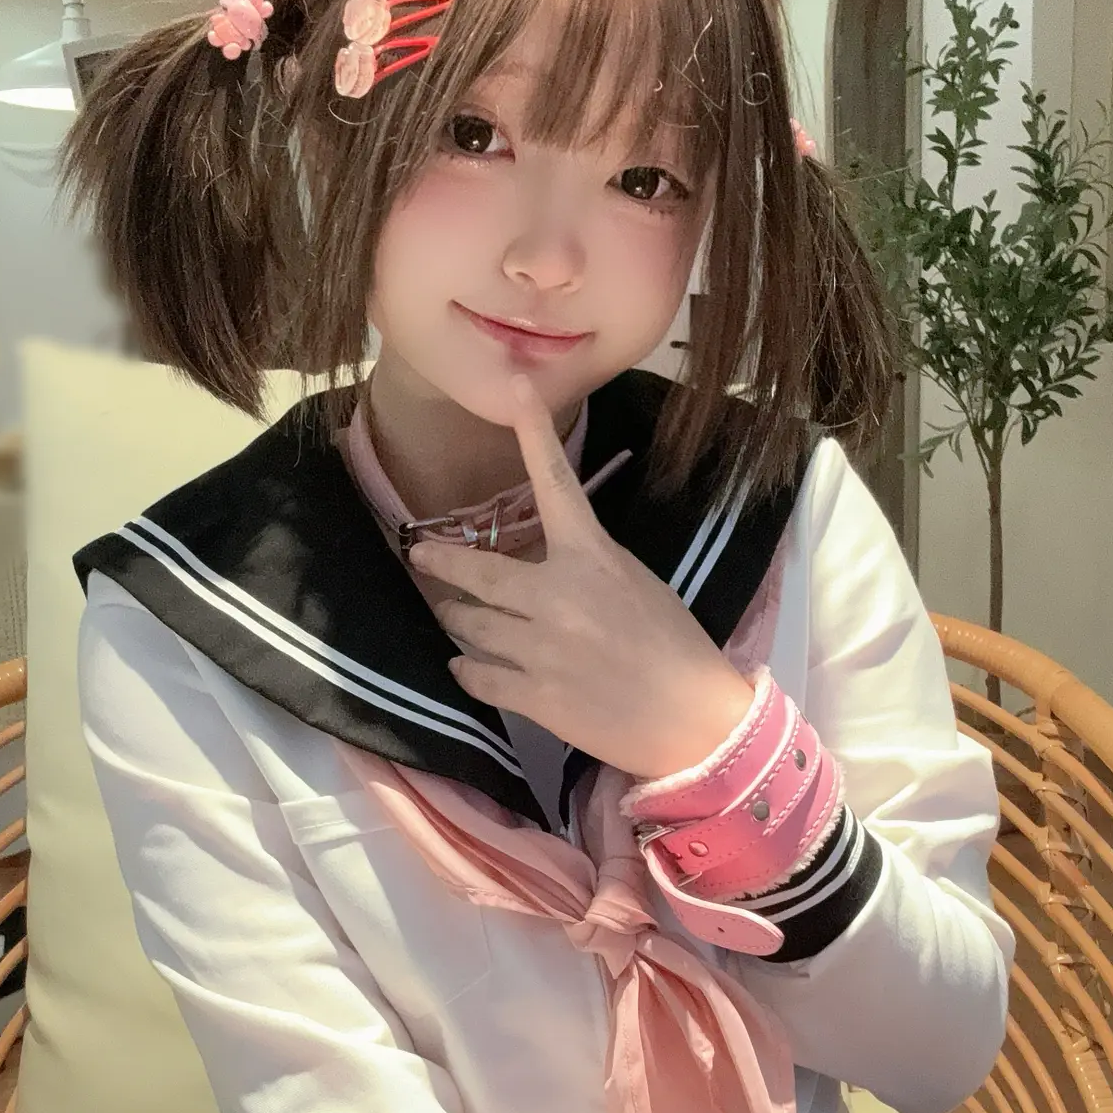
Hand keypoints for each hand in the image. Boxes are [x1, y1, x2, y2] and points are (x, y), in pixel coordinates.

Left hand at [408, 375, 754, 781]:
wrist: (694, 721)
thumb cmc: (674, 646)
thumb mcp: (634, 583)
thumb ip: (583, 566)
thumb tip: (539, 565)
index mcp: (592, 557)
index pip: (555, 483)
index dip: (532, 432)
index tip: (513, 390)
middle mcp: (558, 596)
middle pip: (475, 571)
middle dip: (439, 563)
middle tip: (419, 557)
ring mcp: (540, 650)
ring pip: (469, 626)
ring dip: (457, 619)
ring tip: (454, 616)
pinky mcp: (533, 697)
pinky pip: (475, 676)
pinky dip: (466, 670)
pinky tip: (467, 668)